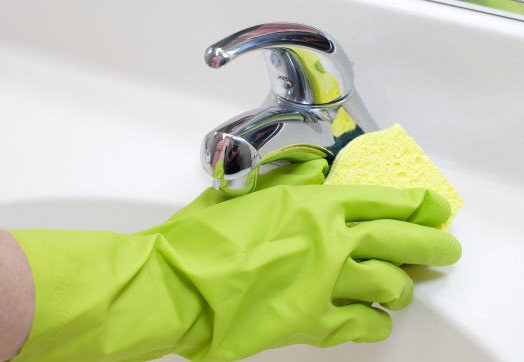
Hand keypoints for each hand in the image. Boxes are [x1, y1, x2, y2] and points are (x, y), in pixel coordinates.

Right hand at [138, 185, 460, 358]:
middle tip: (446, 248)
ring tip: (402, 288)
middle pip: (401, 240)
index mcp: (312, 205)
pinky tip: (375, 320)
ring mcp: (326, 284)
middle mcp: (330, 242)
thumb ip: (286, 184)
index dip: (414, 203)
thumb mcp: (243, 197)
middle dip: (432, 243)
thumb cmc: (199, 239)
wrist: (176, 286)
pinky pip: (364, 325)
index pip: (381, 200)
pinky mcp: (314, 323)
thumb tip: (314, 176)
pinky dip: (376, 323)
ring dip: (402, 287)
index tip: (432, 207)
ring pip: (390, 285)